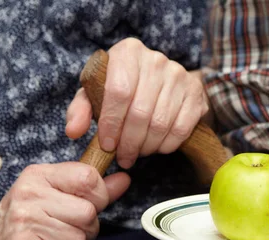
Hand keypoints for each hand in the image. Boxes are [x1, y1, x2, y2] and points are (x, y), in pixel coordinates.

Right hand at [0, 162, 129, 239]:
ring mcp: (26, 221)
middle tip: (63, 231)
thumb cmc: (21, 222)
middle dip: (85, 229)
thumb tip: (124, 179)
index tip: (84, 206)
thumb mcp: (52, 196)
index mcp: (39, 175)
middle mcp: (31, 194)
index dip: (98, 198)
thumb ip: (91, 190)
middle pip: (88, 214)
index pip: (89, 178)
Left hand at [66, 38, 208, 168]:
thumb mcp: (97, 91)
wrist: (162, 79)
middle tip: (123, 158)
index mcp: (127, 52)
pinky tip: (156, 147)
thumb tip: (74, 131)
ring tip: (137, 153)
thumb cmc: (123, 86)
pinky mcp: (195, 93)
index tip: (107, 145)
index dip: (111, 123)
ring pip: (160, 124)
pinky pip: (180, 129)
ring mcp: (179, 76)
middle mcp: (156, 60)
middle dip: (129, 142)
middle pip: (140, 112)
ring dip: (146, 146)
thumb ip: (81, 109)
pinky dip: (166, 145)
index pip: (119, 92)